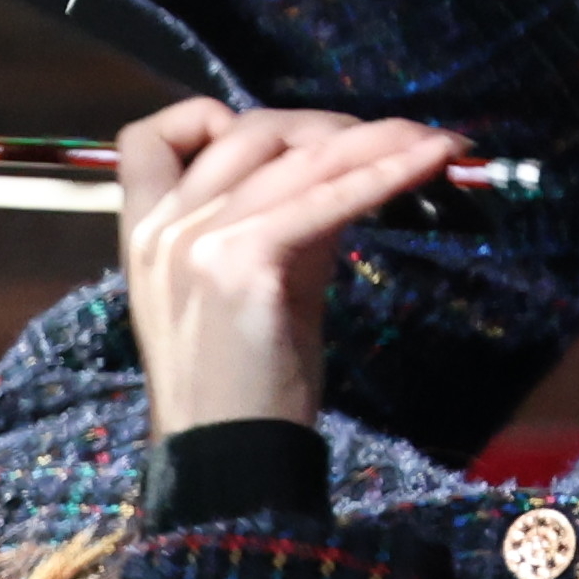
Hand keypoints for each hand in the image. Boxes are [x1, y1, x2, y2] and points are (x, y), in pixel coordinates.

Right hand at [115, 101, 465, 440]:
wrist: (230, 458)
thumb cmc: (241, 384)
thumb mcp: (246, 286)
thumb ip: (274, 222)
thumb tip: (345, 170)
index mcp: (143, 236)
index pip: (150, 137)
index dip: (213, 119)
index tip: (282, 143)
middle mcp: (160, 229)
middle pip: (249, 130)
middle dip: (328, 126)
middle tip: (392, 140)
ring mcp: (195, 242)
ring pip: (298, 157)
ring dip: (379, 139)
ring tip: (435, 141)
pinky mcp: (241, 263)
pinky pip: (325, 197)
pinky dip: (384, 173)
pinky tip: (427, 163)